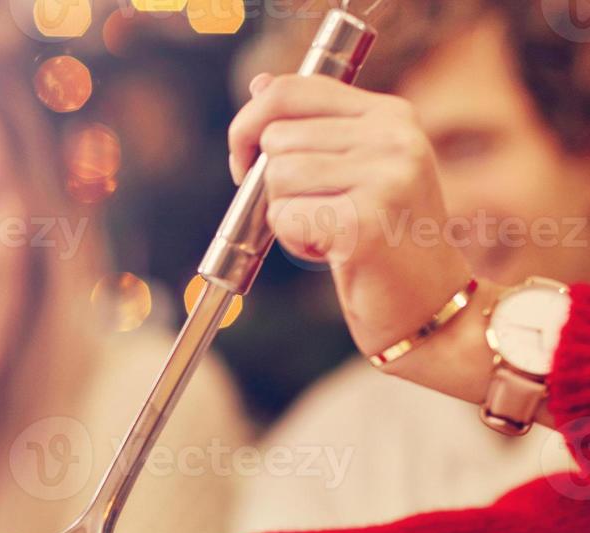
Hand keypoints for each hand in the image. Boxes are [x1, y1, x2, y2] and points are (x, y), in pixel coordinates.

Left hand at [229, 73, 475, 359]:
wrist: (428, 305)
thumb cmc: (383, 239)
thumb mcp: (354, 170)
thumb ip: (312, 127)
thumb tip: (259, 85)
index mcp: (390, 115)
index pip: (292, 90)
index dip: (251, 123)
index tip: (245, 159)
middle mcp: (394, 138)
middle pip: (277, 140)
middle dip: (275, 185)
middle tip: (314, 213)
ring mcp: (385, 178)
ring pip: (277, 178)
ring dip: (286, 216)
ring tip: (329, 233)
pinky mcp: (364, 222)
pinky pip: (284, 218)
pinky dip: (293, 242)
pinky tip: (332, 253)